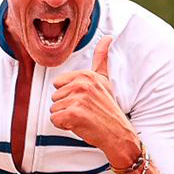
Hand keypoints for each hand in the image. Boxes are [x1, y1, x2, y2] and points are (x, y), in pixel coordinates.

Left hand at [49, 37, 140, 169]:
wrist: (119, 134)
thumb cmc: (109, 111)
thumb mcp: (105, 80)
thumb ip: (102, 59)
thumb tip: (108, 38)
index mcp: (86, 75)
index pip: (59, 83)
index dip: (69, 95)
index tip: (85, 101)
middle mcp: (81, 84)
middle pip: (55, 97)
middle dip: (67, 107)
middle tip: (85, 112)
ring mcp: (77, 99)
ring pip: (54, 109)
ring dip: (66, 117)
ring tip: (84, 118)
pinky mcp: (73, 114)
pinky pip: (55, 120)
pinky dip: (65, 126)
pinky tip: (80, 125)